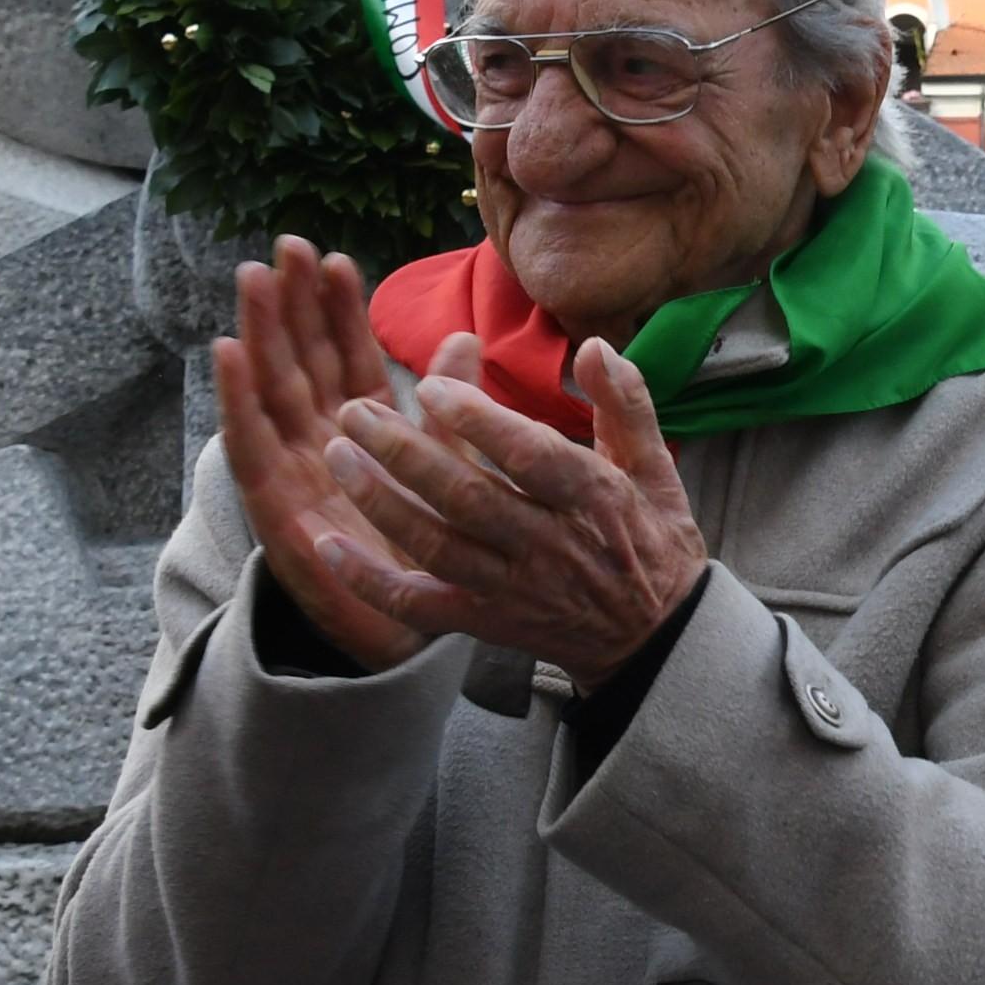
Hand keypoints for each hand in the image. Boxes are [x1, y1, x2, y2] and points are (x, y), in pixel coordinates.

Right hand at [214, 238, 428, 672]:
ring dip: (258, 333)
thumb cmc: (421, 552)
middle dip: (291, 305)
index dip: (338, 309)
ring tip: (252, 279)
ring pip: (270, 391)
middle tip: (286, 247)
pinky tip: (226, 352)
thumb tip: (465, 338)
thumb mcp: (446, 470)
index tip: (335, 258)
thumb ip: (449, 409)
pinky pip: (249, 446)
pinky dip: (235, 398)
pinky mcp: (272, 508)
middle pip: (301, 361)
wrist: (405, 634)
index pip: (346, 357)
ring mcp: (291, 473)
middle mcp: (318, 443)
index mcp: (361, 431)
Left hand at [318, 335, 708, 688]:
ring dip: (380, 502)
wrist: (655, 640)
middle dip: (405, 452)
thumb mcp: (655, 468)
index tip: (431, 385)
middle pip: (467, 498)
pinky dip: (370, 580)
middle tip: (356, 410)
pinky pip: (419, 605)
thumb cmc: (650, 541)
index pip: (529, 457)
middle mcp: (548, 546)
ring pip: (436, 546)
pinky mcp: (484, 622)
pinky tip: (329, 545)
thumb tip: (593, 344)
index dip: (478, 421)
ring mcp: (512, 589)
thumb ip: (625, 403)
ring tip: (337, 455)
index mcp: (592, 498)